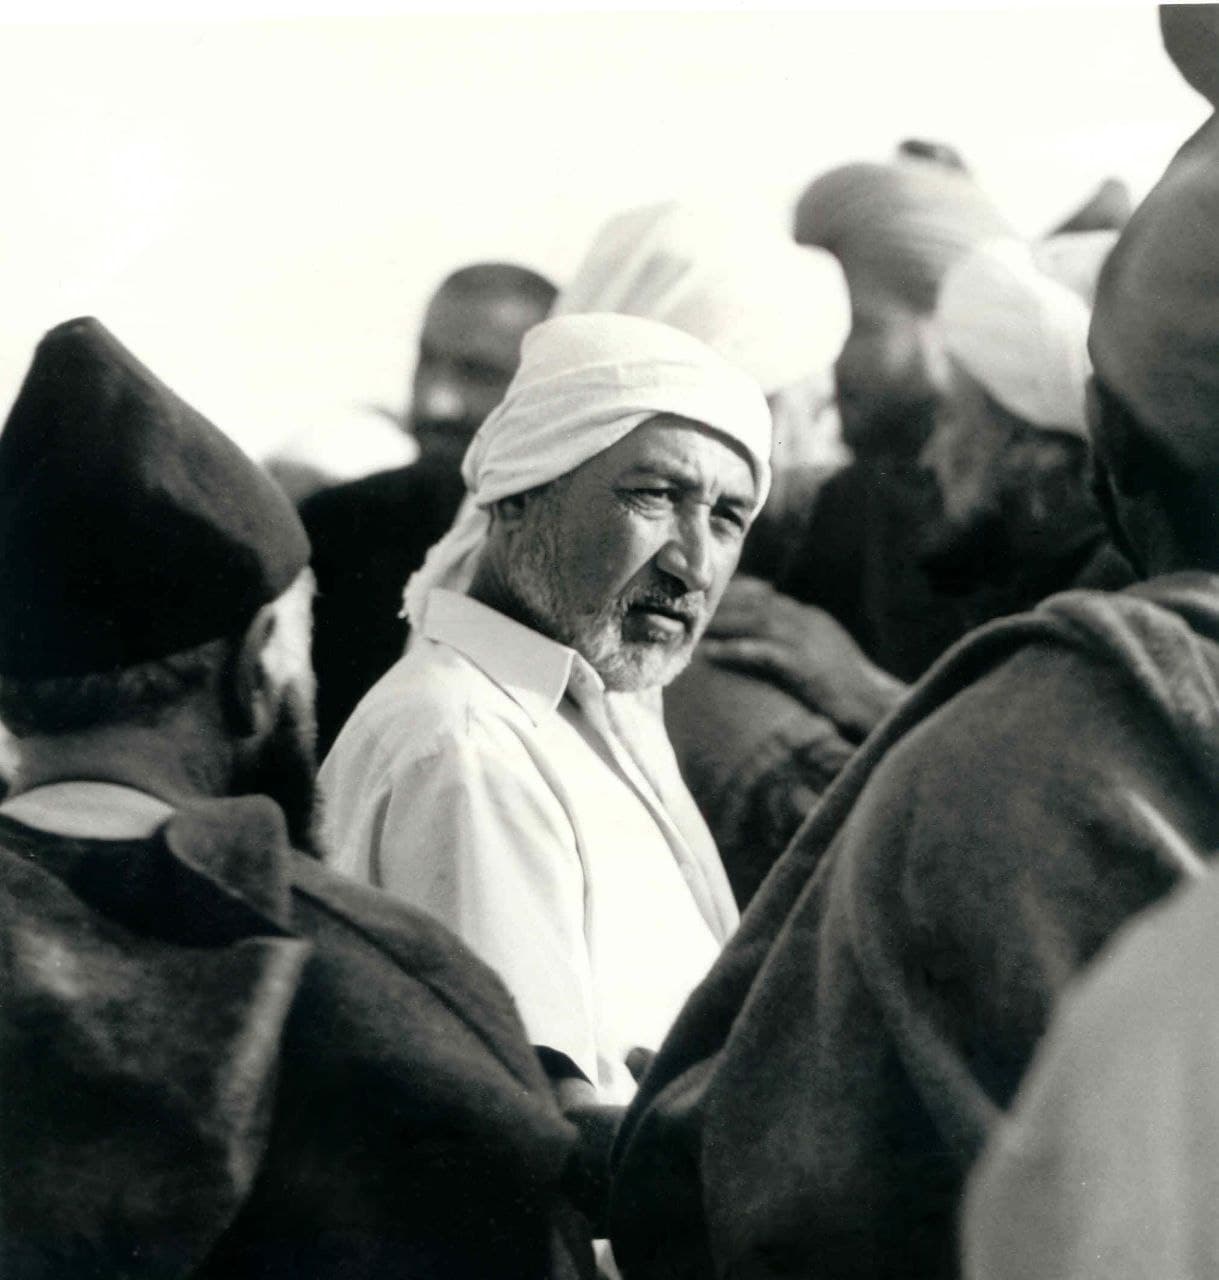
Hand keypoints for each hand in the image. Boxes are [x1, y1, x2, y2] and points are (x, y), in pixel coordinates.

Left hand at [701, 578, 907, 740]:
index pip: (764, 598)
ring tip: (692, 630)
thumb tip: (768, 643)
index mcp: (810, 617)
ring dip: (720, 624)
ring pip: (753, 622)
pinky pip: (761, 652)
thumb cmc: (847, 688)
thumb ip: (798, 642)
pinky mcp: (802, 664)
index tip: (707, 600)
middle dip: (719, 605)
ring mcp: (805, 640)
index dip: (732, 597)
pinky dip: (734, 651)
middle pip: (753, 604)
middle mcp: (805, 621)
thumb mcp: (823, 654)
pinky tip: (710, 655)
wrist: (875, 705)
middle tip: (688, 610)